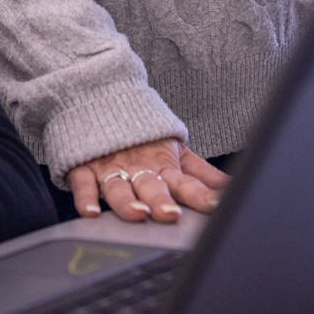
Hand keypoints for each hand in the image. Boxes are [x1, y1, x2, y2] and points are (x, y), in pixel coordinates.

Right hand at [66, 140, 227, 223]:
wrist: (99, 98)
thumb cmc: (141, 133)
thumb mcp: (174, 149)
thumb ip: (200, 173)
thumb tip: (230, 188)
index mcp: (162, 164)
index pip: (185, 182)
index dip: (200, 194)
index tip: (214, 205)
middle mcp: (138, 167)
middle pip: (151, 186)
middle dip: (161, 200)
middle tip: (171, 214)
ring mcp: (110, 167)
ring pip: (118, 188)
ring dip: (127, 202)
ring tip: (137, 214)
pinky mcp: (84, 166)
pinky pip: (83, 183)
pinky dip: (85, 197)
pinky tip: (90, 211)